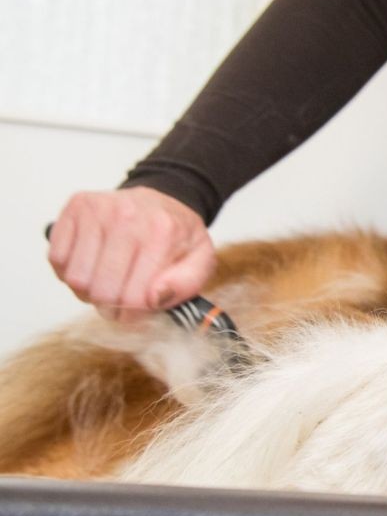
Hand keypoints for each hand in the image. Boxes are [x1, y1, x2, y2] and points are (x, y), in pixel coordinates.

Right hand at [47, 187, 215, 322]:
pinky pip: (57, 259)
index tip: (138, 310)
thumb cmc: (178, 235)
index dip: (134, 315)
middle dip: (110, 306)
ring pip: (75, 279)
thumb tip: (153, 298)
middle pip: (101, 291)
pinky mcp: (76, 208)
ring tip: (106, 280)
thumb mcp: (201, 260)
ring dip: (88, 291)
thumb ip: (185, 285)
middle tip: (120, 299)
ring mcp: (98, 210)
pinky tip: (91, 265)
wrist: (162, 200)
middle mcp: (127, 217)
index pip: (134, 297)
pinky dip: (69, 271)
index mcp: (162, 233)